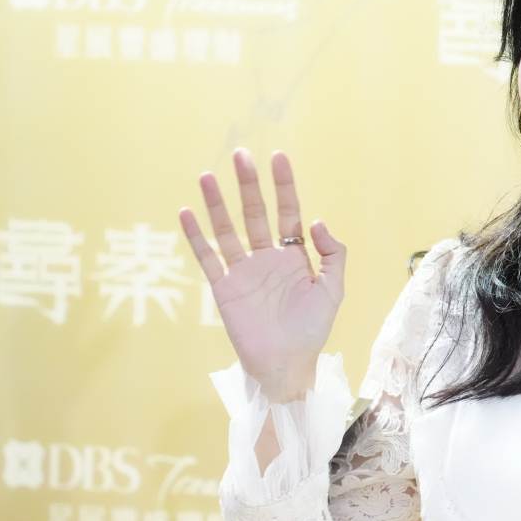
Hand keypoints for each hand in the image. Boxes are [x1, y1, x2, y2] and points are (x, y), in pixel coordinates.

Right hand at [179, 149, 346, 400]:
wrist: (288, 365)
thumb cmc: (313, 330)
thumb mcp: (333, 290)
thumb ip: (333, 253)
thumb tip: (315, 220)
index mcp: (295, 256)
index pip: (288, 212)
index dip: (284, 186)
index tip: (278, 157)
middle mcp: (267, 258)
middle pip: (256, 214)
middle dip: (249, 185)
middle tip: (241, 155)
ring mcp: (243, 271)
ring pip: (228, 230)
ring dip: (217, 203)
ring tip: (208, 175)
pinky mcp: (224, 289)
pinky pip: (208, 258)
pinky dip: (196, 236)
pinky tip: (187, 212)